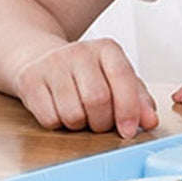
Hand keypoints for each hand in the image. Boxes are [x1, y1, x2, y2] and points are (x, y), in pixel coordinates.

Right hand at [13, 38, 157, 139]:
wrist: (41, 59)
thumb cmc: (87, 75)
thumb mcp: (115, 79)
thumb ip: (138, 99)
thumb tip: (150, 121)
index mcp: (107, 49)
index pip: (122, 78)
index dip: (128, 109)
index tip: (129, 131)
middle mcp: (80, 52)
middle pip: (98, 100)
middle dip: (102, 122)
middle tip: (100, 123)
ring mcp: (53, 64)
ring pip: (73, 113)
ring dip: (80, 126)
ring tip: (80, 114)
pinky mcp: (31, 80)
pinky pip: (50, 119)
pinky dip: (58, 125)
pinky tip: (60, 111)